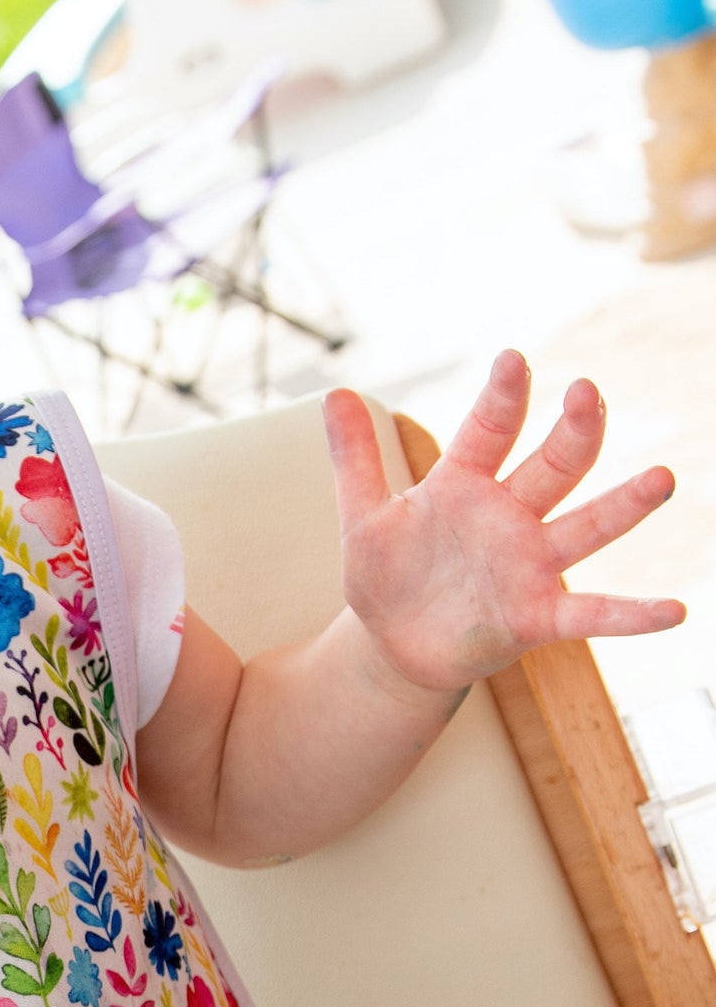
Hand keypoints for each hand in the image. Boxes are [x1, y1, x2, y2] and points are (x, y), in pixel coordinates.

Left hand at [328, 351, 683, 693]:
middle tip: (587, 394)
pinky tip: (673, 610)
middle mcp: (510, 516)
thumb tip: (334, 392)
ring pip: (586, 525)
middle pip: (553, 465)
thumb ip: (355, 458)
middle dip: (572, 432)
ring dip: (623, 506)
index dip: (501, 399)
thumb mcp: (363, 518)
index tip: (512, 359)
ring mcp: (530, 564)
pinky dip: (631, 614)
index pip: (488, 431)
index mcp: (465, 485)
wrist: (393, 646)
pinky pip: (591, 613)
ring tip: (661, 479)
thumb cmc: (387, 575)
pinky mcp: (537, 615)